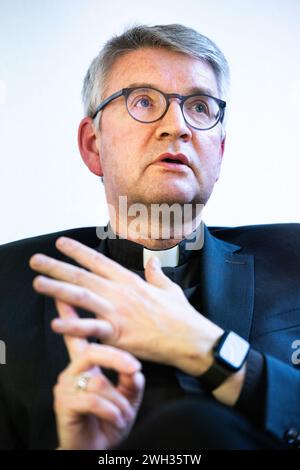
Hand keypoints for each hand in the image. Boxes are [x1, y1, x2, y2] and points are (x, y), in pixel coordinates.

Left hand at [30, 236, 222, 374]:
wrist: (192, 340)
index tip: (60, 243)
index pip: (99, 260)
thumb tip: (152, 262)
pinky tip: (57, 324)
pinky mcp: (121, 335)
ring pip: (83, 297)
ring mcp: (119, 312)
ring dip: (58, 289)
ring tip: (38, 283)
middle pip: (83, 276)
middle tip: (36, 260)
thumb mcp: (169, 288)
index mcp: (131, 281)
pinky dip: (75, 327)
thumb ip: (156, 274)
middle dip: (58, 267)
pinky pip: (94, 329)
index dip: (78, 251)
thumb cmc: (182, 316)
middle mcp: (121, 293)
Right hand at [53, 299, 144, 449]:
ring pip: (96, 378)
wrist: (97, 451)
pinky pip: (93, 398)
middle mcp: (73, 370)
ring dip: (117, 398)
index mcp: (86, 364)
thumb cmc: (111, 421)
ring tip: (124, 412)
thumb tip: (136, 369)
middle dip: (117, 359)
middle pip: (93, 351)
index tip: (67, 293)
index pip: (80, 334)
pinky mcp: (64, 403)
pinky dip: (111, 410)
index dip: (72, 315)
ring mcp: (66, 386)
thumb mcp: (128, 398)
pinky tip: (116, 420)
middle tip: (134, 367)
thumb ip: (132, 380)